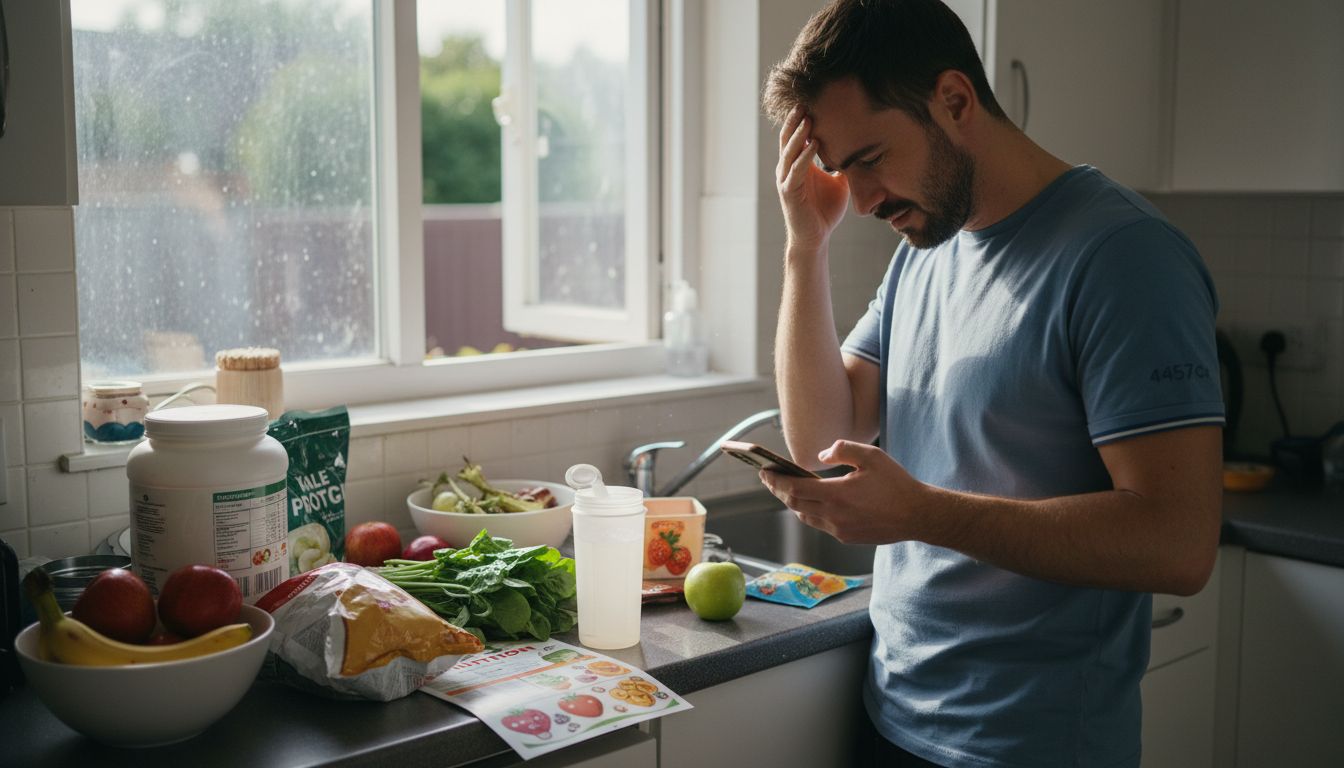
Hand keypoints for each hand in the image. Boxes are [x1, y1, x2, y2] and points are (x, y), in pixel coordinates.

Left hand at [757, 440, 927, 544]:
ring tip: (788, 488)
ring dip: (793, 502)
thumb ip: (842, 450)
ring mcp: (839, 530)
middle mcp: (833, 516)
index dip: (775, 480)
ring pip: (805, 516)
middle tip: (769, 478)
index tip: (763, 471)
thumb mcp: (871, 456)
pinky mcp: (847, 538)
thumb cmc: (896, 483)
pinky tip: (814, 501)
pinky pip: (821, 524)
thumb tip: (820, 457)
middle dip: (778, 490)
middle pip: (794, 504)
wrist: (918, 515)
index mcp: (836, 494)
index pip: (793, 488)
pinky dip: (812, 511)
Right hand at [776, 107, 849, 252]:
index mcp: (797, 165)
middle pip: (788, 139)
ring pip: (789, 152)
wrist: (816, 238)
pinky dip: (804, 156)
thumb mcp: (840, 183)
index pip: (796, 137)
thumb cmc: (825, 212)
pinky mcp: (789, 193)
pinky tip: (813, 144)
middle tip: (804, 100)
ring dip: (798, 134)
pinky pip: (796, 171)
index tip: (811, 101)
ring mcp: (786, 181)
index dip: (801, 120)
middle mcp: (788, 170)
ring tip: (807, 117)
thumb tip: (862, 151)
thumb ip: (844, 166)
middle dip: (795, 120)